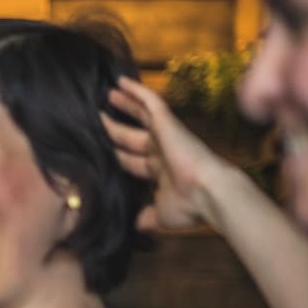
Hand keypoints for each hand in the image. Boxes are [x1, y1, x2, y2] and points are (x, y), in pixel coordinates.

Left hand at [106, 76, 236, 232]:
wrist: (207, 193)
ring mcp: (165, 135)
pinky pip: (149, 102)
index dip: (118, 155)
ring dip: (125, 104)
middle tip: (100, 116)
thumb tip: (138, 225)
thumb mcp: (162, 215)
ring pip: (140, 114)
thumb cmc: (189, 206)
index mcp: (160, 172)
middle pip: (132, 136)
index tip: (104, 150)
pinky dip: (136, 92)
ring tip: (109, 94)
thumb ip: (147, 217)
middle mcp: (161, 151)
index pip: (132, 161)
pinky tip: (120, 82)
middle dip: (116, 127)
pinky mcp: (168, 123)